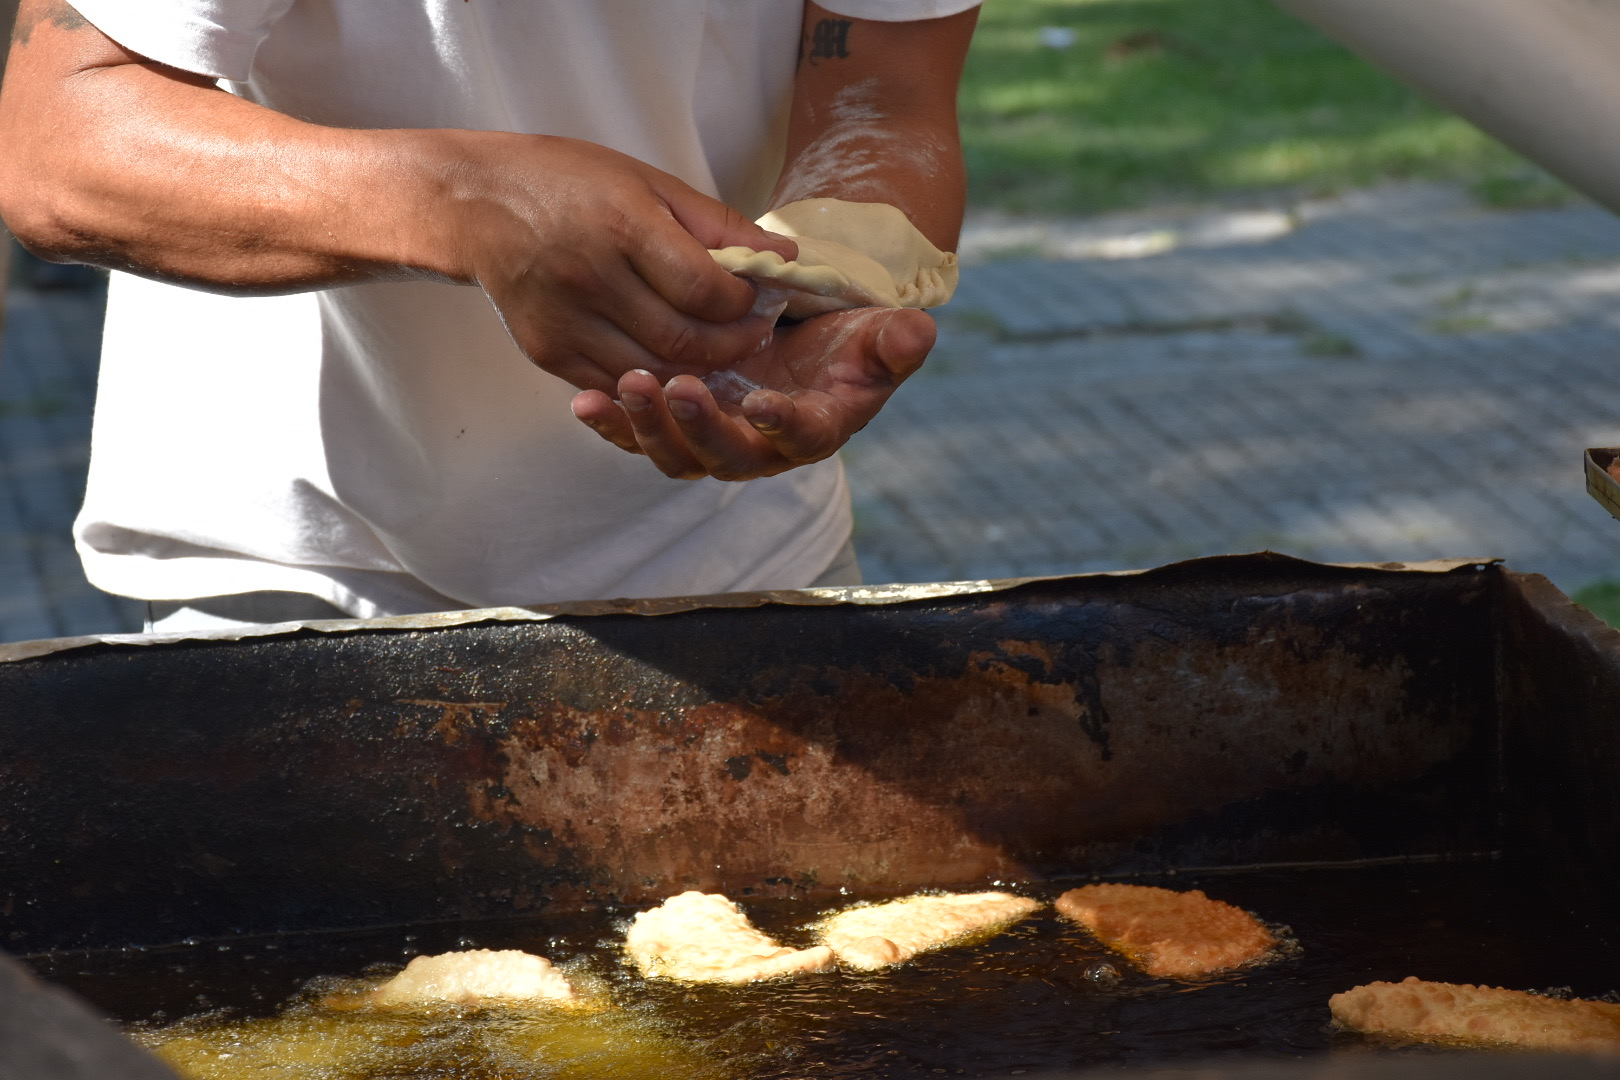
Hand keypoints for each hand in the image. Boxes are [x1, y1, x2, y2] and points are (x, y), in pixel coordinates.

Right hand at [449, 133, 797, 394]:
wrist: (477, 203)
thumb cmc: (571, 183)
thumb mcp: (648, 182)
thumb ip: (718, 224)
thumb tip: (783, 259)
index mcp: (623, 225)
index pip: (706, 291)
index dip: (743, 304)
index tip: (756, 298)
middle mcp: (591, 277)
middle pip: (685, 340)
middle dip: (732, 345)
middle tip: (749, 334)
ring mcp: (565, 321)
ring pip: (654, 373)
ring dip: (696, 370)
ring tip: (716, 350)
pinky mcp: (547, 351)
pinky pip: (615, 385)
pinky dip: (651, 382)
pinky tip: (670, 363)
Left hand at [568, 306, 934, 479]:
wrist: (802, 332)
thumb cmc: (846, 337)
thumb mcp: (878, 333)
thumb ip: (895, 340)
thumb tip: (918, 334)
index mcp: (814, 429)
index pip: (801, 437)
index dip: (783, 424)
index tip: (763, 402)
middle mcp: (761, 449)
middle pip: (726, 456)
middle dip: (698, 428)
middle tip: (674, 389)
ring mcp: (713, 442)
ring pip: (676, 455)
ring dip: (647, 427)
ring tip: (626, 387)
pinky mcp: (675, 428)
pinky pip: (639, 435)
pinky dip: (612, 421)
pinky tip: (585, 399)